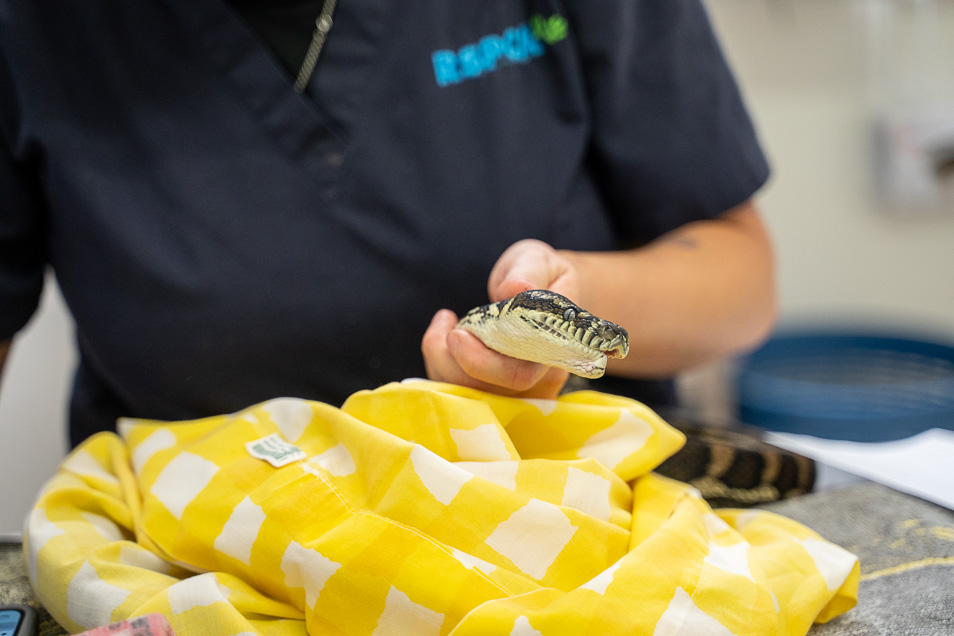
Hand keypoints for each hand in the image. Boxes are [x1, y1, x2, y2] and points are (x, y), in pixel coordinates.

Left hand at [421, 239, 579, 398]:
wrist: (549, 293)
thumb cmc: (542, 276)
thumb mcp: (538, 261)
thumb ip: (528, 272)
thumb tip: (515, 287)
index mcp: (555, 350)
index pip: (519, 374)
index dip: (483, 362)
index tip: (457, 333)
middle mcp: (539, 381)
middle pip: (488, 394)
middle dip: (453, 362)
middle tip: (447, 323)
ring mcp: (517, 392)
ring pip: (469, 397)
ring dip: (442, 362)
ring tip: (445, 322)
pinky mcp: (496, 392)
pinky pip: (461, 394)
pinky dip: (441, 366)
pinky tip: (442, 335)